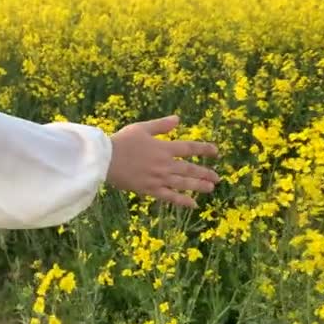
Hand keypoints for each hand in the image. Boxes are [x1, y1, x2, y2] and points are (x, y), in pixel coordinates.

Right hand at [106, 115, 220, 207]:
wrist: (106, 160)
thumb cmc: (121, 142)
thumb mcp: (141, 128)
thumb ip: (161, 125)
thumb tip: (178, 119)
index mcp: (163, 147)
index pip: (189, 148)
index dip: (204, 149)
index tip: (216, 152)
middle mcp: (164, 164)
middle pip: (190, 168)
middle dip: (205, 172)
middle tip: (217, 177)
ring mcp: (158, 178)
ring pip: (183, 183)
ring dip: (199, 185)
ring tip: (211, 188)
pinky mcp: (150, 189)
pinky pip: (170, 197)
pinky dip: (182, 201)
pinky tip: (193, 204)